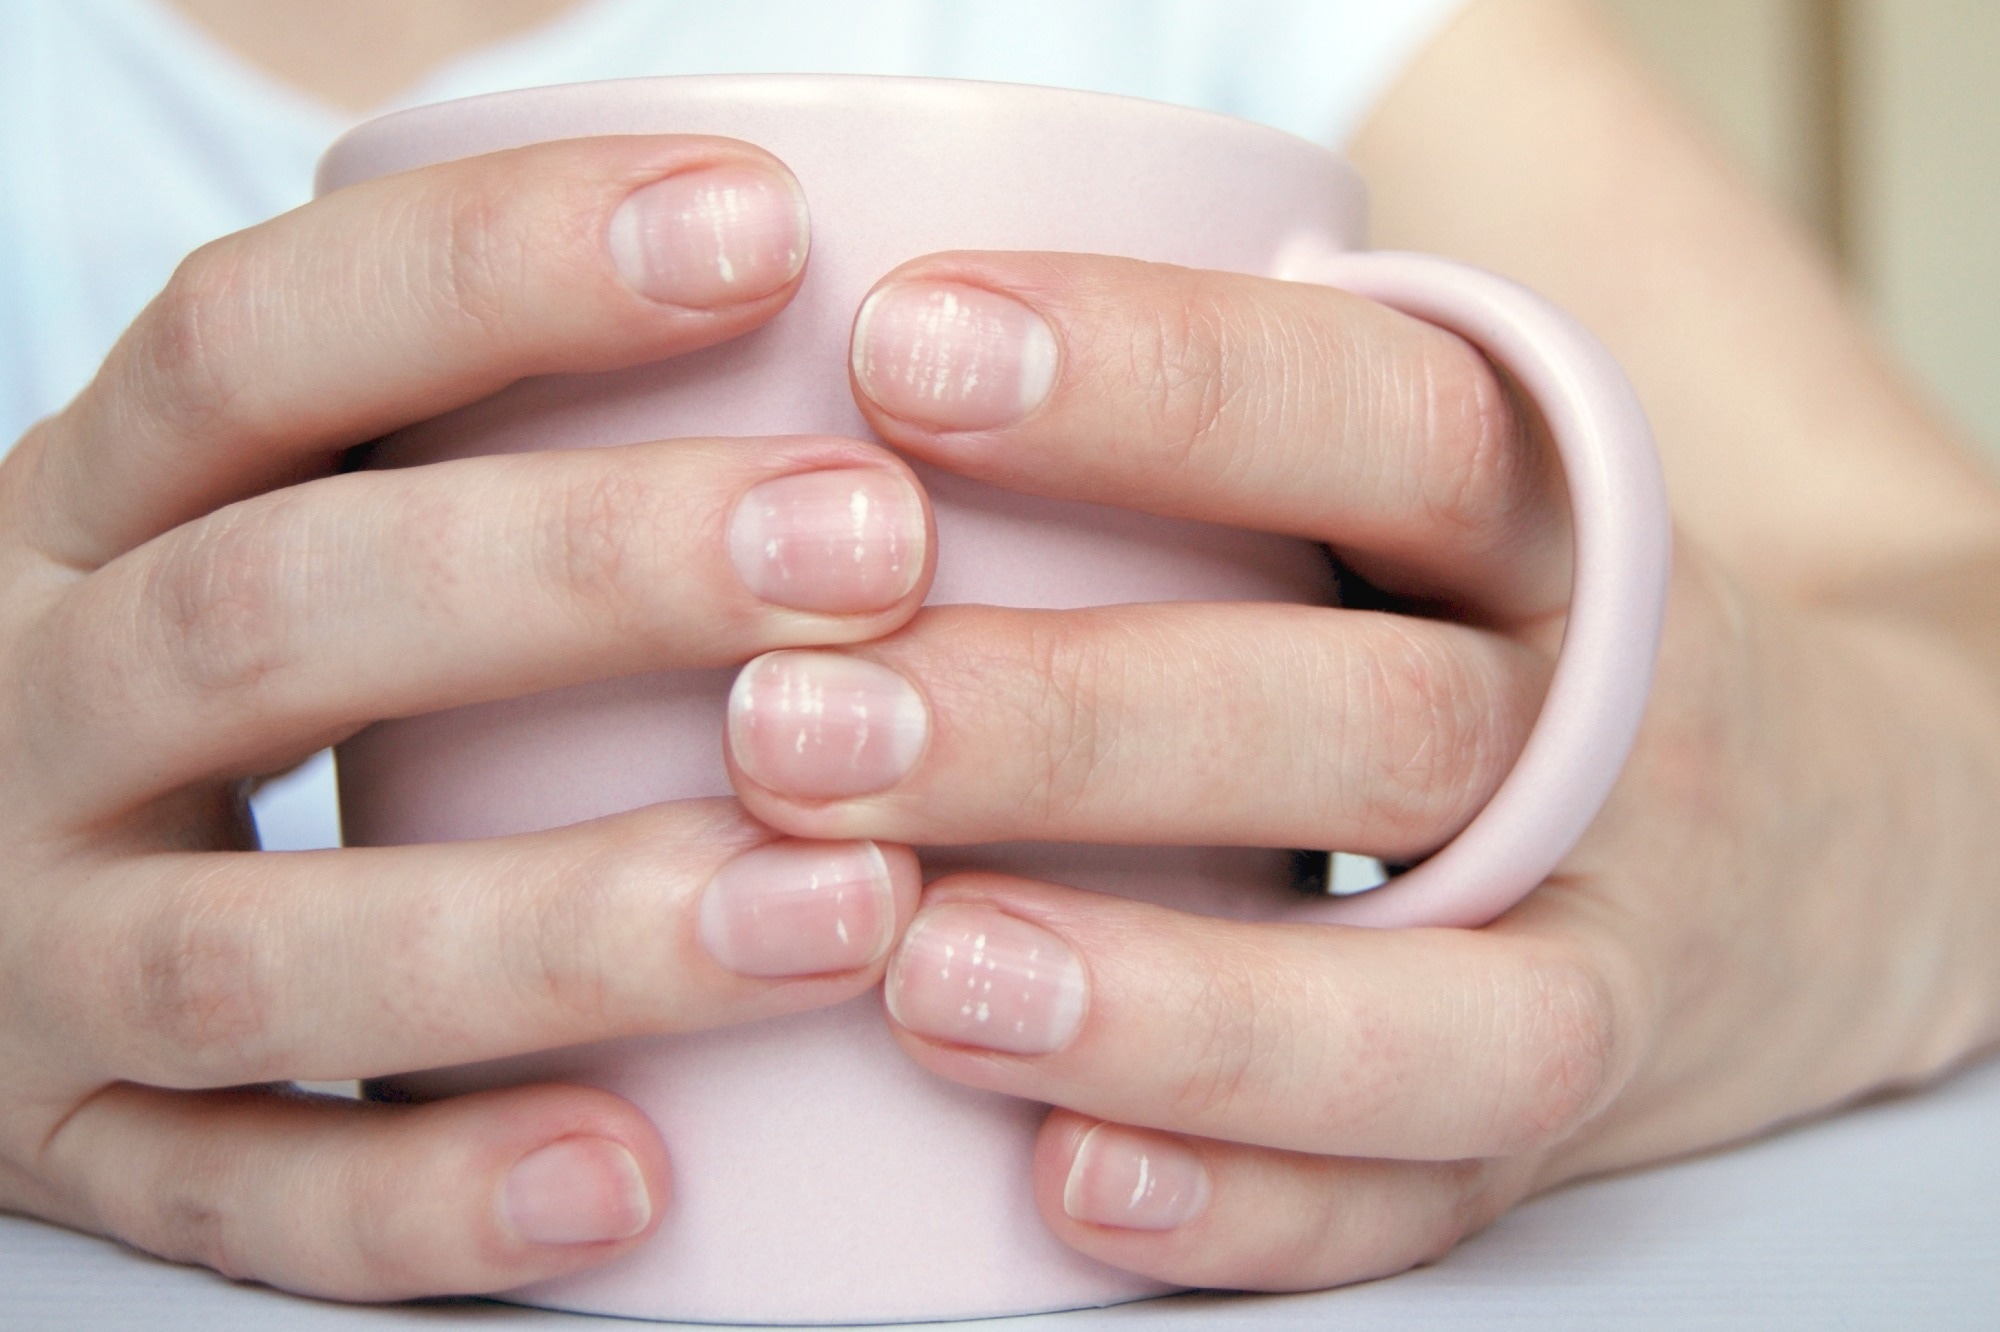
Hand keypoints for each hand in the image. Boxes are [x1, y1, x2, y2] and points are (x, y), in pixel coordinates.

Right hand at [0, 136, 933, 1298]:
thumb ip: (468, 445)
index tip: (764, 229)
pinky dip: (431, 1199)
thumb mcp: (277, 512)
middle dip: (583, 576)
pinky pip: (239, 1199)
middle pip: (272, 617)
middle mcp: (25, 713)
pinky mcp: (74, 1153)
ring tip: (843, 904)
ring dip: (556, 927)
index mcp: (80, 513)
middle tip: (871, 552)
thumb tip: (830, 328)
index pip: (251, 343)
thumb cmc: (221, 659)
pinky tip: (638, 1179)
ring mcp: (27, 954)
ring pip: (257, 950)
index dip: (496, 270)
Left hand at [723, 251, 1999, 1289]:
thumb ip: (1227, 423)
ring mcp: (1605, 955)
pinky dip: (1253, 1204)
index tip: (902, 352)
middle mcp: (1599, 737)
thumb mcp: (1439, 474)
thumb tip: (852, 396)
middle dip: (1081, 724)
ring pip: (1441, 1008)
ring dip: (1177, 1002)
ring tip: (926, 977)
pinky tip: (1064, 1182)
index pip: (1394, 414)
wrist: (1818, 840)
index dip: (1159, 379)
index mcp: (1559, 523)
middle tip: (805, 727)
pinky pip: (1427, 1198)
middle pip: (1376, 722)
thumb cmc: (1507, 619)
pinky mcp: (1555, 1141)